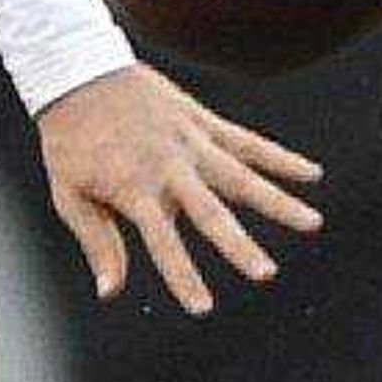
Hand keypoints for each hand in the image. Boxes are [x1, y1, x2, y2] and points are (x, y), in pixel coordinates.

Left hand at [36, 64, 323, 315]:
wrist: (76, 74)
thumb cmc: (69, 142)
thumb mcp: (68, 194)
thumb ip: (97, 242)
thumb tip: (109, 293)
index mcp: (132, 188)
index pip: (163, 241)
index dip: (183, 275)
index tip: (203, 308)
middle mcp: (168, 167)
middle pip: (210, 212)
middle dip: (238, 245)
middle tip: (265, 273)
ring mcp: (190, 142)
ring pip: (242, 176)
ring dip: (278, 201)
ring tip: (313, 224)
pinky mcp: (203, 121)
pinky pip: (247, 142)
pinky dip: (280, 158)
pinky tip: (312, 174)